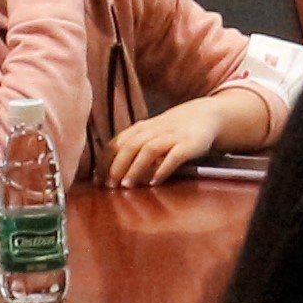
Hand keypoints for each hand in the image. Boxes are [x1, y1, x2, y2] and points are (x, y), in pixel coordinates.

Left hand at [109, 98, 235, 186]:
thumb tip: (107, 173)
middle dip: (117, 166)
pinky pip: (175, 156)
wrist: (205, 116)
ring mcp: (172, 136)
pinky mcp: (189, 144)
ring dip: (136, 168)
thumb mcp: (150, 135)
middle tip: (110, 186)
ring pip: (149, 149)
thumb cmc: (171, 132)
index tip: (97, 180)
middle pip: (130, 145)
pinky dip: (163, 168)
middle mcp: (154, 130)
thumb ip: (132, 148)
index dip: (105, 161)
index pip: (116, 143)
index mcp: (140, 128)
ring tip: (127, 185)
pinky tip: (155, 182)